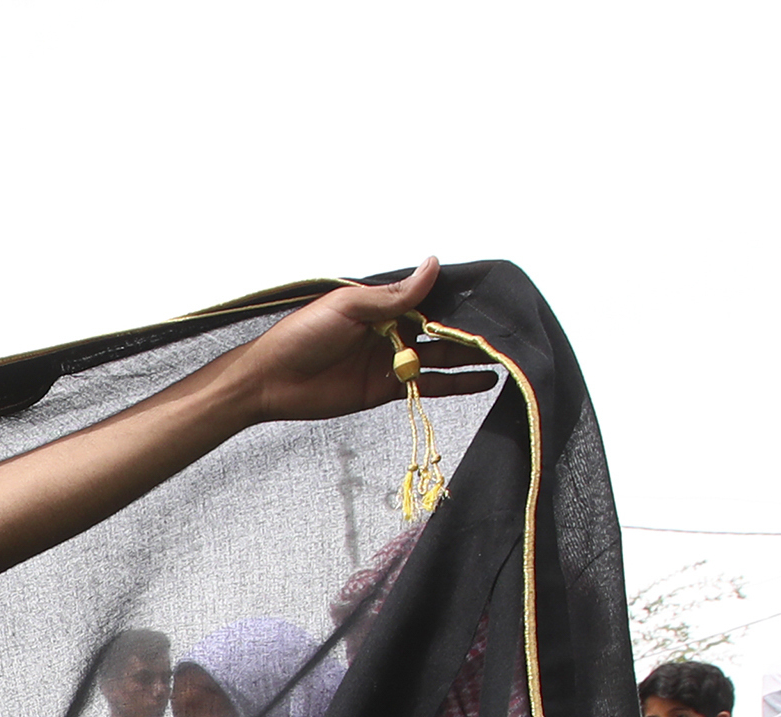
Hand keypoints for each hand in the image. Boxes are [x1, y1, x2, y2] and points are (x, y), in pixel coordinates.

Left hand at [218, 260, 496, 427]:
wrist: (270, 381)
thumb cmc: (302, 335)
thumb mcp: (348, 306)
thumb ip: (394, 294)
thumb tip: (434, 263)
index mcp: (384, 303)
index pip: (432, 297)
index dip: (461, 299)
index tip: (493, 299)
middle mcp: (394, 329)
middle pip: (442, 328)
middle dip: (473, 329)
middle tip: (510, 330)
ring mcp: (392, 360)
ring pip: (442, 357)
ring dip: (472, 356)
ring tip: (508, 355)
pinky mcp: (387, 389)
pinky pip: (428, 385)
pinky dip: (456, 384)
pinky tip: (484, 381)